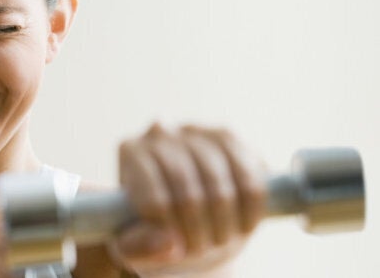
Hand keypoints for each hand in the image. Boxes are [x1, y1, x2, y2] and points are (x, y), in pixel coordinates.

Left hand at [110, 123, 265, 276]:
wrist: (189, 223)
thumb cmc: (154, 235)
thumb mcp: (135, 249)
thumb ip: (138, 249)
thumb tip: (168, 243)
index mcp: (131, 153)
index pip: (150, 189)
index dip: (166, 224)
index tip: (175, 249)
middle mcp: (163, 133)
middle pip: (183, 180)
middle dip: (195, 225)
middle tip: (199, 250)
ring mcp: (198, 131)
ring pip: (217, 178)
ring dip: (222, 220)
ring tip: (218, 242)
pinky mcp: (230, 140)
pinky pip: (248, 176)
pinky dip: (250, 209)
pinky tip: (244, 228)